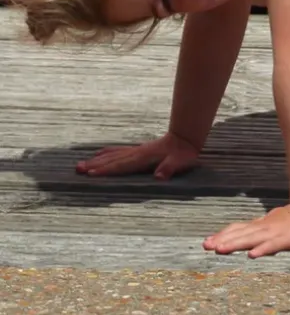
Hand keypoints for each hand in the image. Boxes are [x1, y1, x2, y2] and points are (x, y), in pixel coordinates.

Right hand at [75, 131, 200, 180]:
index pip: (122, 165)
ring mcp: (135, 150)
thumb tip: (159, 176)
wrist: (185, 138)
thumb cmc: (183, 154)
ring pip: (112, 155)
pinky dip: (106, 152)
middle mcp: (136, 153)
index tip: (91, 174)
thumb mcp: (180, 162)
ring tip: (81, 164)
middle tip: (78, 169)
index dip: (107, 170)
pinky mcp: (137, 150)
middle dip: (95, 165)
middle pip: (112, 159)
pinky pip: (117, 151)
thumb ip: (169, 168)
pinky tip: (99, 154)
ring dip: (97, 159)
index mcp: (144, 158)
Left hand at [203, 204, 289, 258]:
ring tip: (220, 249)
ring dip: (235, 244)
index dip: (222, 235)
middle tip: (206, 246)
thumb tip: (240, 239)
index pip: (237, 229)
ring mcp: (273, 233)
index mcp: (259, 226)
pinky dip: (262, 249)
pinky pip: (272, 245)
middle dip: (223, 240)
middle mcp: (263, 228)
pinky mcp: (285, 239)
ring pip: (251, 239)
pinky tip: (252, 255)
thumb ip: (256, 232)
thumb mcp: (270, 225)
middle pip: (240, 234)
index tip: (207, 241)